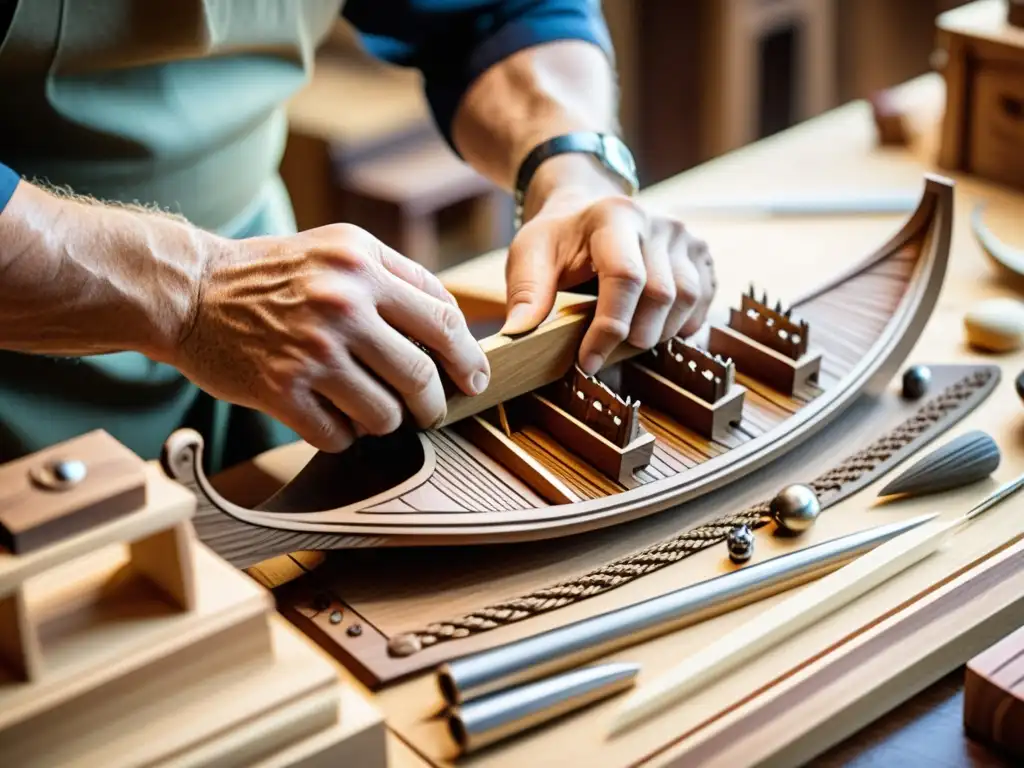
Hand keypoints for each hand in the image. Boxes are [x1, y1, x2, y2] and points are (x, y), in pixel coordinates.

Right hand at [172, 224, 489, 451]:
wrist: (190, 290)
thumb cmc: (273, 275)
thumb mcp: (339, 249)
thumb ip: (397, 276)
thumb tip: (453, 323)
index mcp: (362, 264)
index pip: (443, 320)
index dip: (467, 359)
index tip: (474, 379)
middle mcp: (341, 304)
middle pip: (421, 374)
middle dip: (435, 404)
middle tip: (432, 412)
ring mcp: (310, 349)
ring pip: (385, 414)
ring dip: (386, 422)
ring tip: (371, 411)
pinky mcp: (279, 389)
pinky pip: (338, 436)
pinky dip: (343, 436)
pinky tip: (332, 420)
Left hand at [500, 160, 715, 374]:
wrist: (588, 213)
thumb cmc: (559, 239)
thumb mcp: (530, 254)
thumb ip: (526, 291)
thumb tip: (518, 333)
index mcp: (614, 216)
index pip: (625, 278)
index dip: (609, 327)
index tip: (588, 361)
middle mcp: (658, 223)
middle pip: (661, 294)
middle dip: (633, 337)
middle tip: (605, 353)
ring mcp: (684, 238)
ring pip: (687, 300)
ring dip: (658, 333)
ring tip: (626, 340)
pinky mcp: (700, 254)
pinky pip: (704, 300)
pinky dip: (681, 324)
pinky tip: (653, 327)